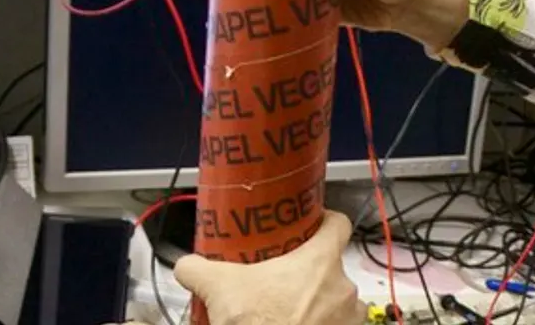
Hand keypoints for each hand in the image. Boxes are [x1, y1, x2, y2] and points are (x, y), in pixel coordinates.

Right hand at [173, 212, 365, 324]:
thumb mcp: (220, 288)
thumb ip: (199, 268)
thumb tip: (186, 266)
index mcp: (320, 262)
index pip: (337, 224)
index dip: (324, 220)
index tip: (311, 224)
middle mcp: (343, 289)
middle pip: (332, 266)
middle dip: (310, 272)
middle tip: (284, 276)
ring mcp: (348, 320)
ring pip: (337, 300)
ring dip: (319, 303)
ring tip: (290, 308)